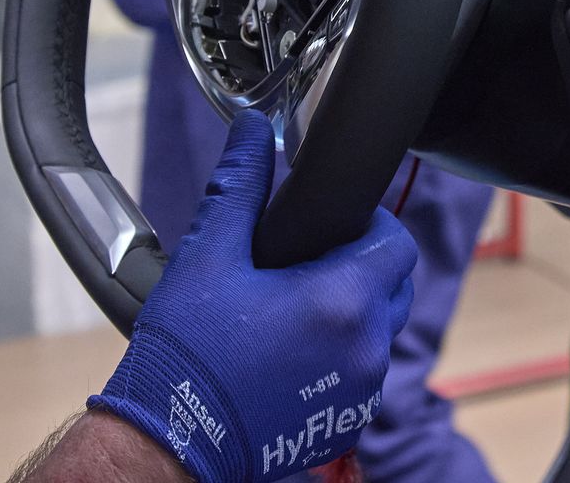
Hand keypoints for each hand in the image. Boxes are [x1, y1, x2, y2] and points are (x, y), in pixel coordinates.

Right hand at [91, 111, 416, 482]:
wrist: (173, 439)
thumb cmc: (188, 353)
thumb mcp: (209, 255)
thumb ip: (239, 185)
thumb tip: (252, 130)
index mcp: (342, 302)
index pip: (396, 241)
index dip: (369, 222)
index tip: (331, 223)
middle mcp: (366, 348)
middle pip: (395, 284)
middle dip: (364, 264)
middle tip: (310, 261)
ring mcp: (362, 391)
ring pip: (381, 329)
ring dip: (354, 310)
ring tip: (296, 304)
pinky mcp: (349, 422)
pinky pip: (364, 371)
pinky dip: (342, 354)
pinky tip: (294, 349)